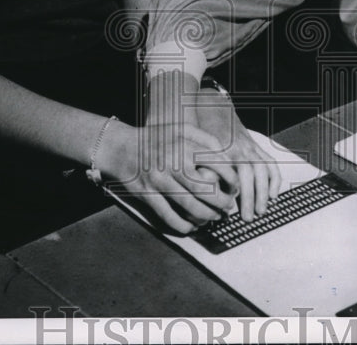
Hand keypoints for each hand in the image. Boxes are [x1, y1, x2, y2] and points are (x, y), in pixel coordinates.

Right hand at [99, 119, 240, 233]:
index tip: (235, 186)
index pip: (217, 163)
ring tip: (215, 217)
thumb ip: (205, 138)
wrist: (121, 148)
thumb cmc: (156, 138)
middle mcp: (173, 163)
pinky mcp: (147, 195)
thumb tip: (227, 155)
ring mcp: (160, 180)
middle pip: (206, 189)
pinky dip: (183, 226)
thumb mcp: (181, 129)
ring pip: (190, 206)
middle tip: (229, 207)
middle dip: (222, 202)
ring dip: (207, 216)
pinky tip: (192, 227)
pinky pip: (169, 216)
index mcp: (185, 145)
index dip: (231, 178)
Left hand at [194, 91, 281, 220]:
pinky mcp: (257, 147)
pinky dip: (274, 179)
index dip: (235, 195)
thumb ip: (204, 169)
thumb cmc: (202, 133)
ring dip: (264, 192)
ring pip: (263, 170)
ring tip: (262, 210)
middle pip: (250, 175)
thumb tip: (209, 189)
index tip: (231, 212)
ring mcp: (251, 147)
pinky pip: (270, 163)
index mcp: (224, 151)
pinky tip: (273, 194)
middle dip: (251, 198)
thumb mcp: (197, 150)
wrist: (213, 108)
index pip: (233, 175)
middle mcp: (240, 149)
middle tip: (249, 218)